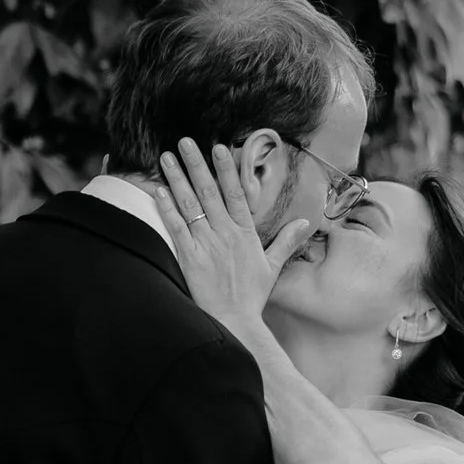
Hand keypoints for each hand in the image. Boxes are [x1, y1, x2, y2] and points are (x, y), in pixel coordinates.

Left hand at [155, 138, 314, 340]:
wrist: (235, 323)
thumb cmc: (252, 297)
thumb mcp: (272, 267)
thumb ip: (286, 241)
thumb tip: (304, 223)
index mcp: (245, 234)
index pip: (236, 194)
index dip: (227, 169)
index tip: (219, 147)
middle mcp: (226, 234)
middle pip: (209, 191)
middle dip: (196, 164)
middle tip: (185, 140)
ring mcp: (206, 245)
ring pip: (190, 204)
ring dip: (177, 178)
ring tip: (166, 156)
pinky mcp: (189, 258)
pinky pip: (176, 228)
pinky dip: (167, 208)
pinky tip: (158, 190)